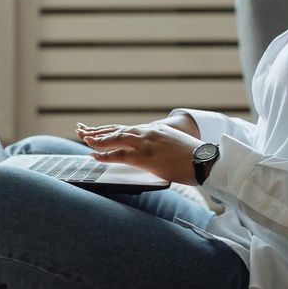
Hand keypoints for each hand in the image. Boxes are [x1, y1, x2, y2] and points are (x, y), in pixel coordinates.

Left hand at [75, 121, 202, 184]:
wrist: (205, 160)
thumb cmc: (193, 157)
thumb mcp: (174, 145)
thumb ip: (162, 146)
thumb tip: (156, 154)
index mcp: (154, 130)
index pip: (127, 128)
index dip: (110, 130)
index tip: (97, 130)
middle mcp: (148, 133)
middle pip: (117, 130)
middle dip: (99, 132)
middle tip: (83, 131)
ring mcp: (146, 143)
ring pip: (116, 139)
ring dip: (98, 141)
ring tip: (85, 141)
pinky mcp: (146, 157)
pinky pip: (120, 155)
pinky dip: (105, 156)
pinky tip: (95, 156)